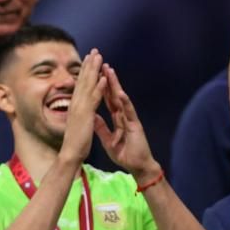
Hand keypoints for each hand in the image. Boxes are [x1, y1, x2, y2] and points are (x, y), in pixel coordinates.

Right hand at [58, 49, 106, 166]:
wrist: (71, 153)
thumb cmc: (75, 141)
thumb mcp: (78, 123)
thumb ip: (80, 113)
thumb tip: (80, 108)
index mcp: (75, 105)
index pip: (80, 84)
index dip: (85, 70)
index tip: (89, 59)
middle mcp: (76, 103)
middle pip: (83, 80)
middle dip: (89, 65)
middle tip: (94, 50)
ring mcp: (80, 108)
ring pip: (88, 85)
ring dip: (93, 70)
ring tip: (99, 57)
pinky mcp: (86, 115)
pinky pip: (93, 99)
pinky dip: (98, 88)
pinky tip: (103, 78)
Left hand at [94, 64, 160, 181]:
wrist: (138, 166)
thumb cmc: (125, 154)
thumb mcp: (108, 140)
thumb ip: (101, 127)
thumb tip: (92, 117)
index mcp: (117, 118)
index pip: (107, 99)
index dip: (101, 87)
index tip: (94, 74)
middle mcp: (124, 115)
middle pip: (114, 94)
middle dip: (108, 79)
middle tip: (101, 64)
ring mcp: (130, 118)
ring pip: (122, 99)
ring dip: (116, 85)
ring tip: (110, 71)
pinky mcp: (136, 125)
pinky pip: (129, 112)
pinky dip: (125, 102)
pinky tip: (120, 93)